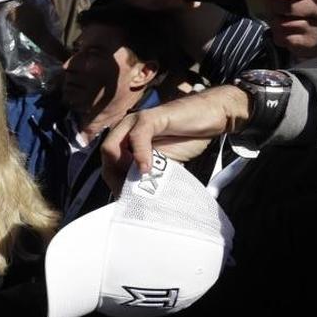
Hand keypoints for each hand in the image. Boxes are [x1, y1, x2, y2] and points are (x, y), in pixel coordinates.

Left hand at [100, 84, 249, 191]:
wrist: (211, 116)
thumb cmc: (185, 138)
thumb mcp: (163, 164)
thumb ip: (148, 175)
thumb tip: (137, 200)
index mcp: (124, 141)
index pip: (108, 164)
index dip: (115, 183)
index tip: (128, 199)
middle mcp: (124, 130)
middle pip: (105, 156)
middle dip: (116, 178)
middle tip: (133, 193)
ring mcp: (134, 121)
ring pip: (112, 147)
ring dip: (123, 168)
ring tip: (140, 181)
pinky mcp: (150, 117)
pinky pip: (137, 136)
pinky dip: (140, 155)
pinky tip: (148, 168)